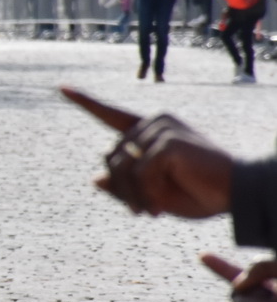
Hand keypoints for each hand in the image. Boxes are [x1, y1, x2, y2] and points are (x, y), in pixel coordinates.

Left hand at [63, 88, 233, 218]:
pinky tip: (160, 208)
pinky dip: (145, 195)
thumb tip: (95, 178)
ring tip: (150, 213)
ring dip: (132, 196)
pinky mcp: (167, 142)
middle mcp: (153, 123)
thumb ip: (126, 185)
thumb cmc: (201, 193)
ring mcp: (160, 129)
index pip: (112, 116)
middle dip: (121, 189)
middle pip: (111, 158)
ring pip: (121, 168)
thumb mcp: (155, 194)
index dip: (87, 103)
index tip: (62, 88)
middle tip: (141, 212)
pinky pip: (139, 174)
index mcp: (150, 131)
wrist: (239, 194)